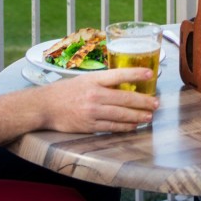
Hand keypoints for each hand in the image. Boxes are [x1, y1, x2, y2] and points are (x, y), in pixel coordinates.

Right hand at [36, 68, 158, 133]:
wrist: (44, 106)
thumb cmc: (64, 91)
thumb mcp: (83, 80)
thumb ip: (102, 82)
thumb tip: (124, 84)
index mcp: (93, 80)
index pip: (119, 75)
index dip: (136, 74)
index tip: (150, 74)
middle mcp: (94, 95)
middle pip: (125, 97)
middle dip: (144, 101)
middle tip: (156, 103)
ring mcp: (92, 111)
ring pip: (121, 114)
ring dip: (138, 116)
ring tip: (149, 116)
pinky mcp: (89, 125)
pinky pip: (112, 127)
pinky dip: (125, 127)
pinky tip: (134, 125)